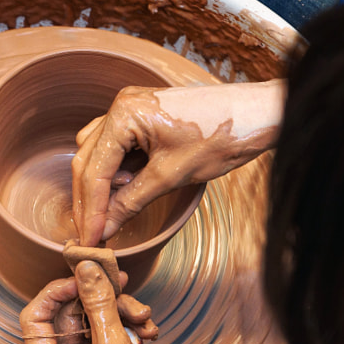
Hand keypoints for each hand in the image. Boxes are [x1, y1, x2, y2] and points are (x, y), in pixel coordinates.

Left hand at [23, 261, 337, 343]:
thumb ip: (98, 304)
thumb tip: (85, 268)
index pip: (34, 320)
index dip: (54, 293)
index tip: (80, 275)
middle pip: (68, 315)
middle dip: (96, 298)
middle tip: (120, 281)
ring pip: (95, 319)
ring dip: (120, 310)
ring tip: (143, 314)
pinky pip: (114, 331)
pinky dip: (132, 324)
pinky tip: (150, 330)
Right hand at [71, 80, 284, 245]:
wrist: (255, 116)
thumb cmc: (220, 137)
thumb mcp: (170, 176)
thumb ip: (131, 201)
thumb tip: (105, 228)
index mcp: (125, 114)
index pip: (94, 169)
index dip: (90, 208)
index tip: (88, 237)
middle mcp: (121, 106)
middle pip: (89, 160)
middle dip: (88, 200)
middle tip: (89, 234)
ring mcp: (130, 108)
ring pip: (98, 153)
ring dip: (99, 186)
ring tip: (109, 215)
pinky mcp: (142, 117)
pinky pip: (116, 147)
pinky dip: (115, 172)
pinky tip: (124, 192)